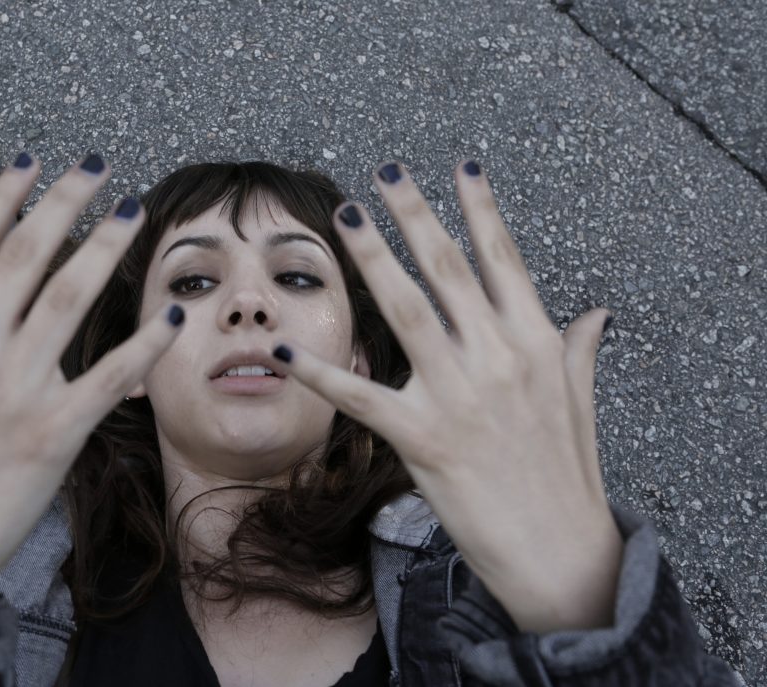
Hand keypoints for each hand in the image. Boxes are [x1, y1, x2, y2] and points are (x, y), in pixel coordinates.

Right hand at [0, 154, 183, 676]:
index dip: (5, 196)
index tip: (32, 165)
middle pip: (26, 254)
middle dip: (64, 202)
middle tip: (97, 169)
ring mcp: (14, 388)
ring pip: (68, 297)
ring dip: (105, 248)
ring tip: (134, 213)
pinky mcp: (52, 432)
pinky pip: (109, 376)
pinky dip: (145, 343)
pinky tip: (173, 315)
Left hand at [274, 160, 622, 632]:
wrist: (559, 550)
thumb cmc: (567, 474)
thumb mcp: (579, 402)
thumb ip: (577, 349)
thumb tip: (595, 312)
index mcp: (537, 342)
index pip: (504, 259)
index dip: (480, 209)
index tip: (460, 167)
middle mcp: (498, 357)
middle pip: (449, 268)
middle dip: (416, 214)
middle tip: (386, 173)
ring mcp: (459, 395)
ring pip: (406, 310)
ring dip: (373, 258)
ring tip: (347, 218)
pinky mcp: (421, 438)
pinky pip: (360, 397)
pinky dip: (320, 373)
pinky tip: (284, 351)